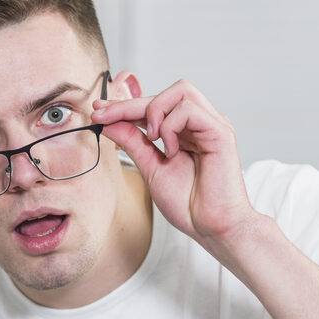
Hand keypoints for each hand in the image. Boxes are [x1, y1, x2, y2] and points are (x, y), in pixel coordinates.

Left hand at [91, 80, 256, 246]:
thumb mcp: (151, 168)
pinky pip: (189, 109)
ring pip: (180, 90)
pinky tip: (171, 150)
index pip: (154, 107)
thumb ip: (133, 143)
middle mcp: (199, 124)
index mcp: (185, 132)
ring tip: (153, 140)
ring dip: (156, 112)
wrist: (211, 227)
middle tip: (105, 116)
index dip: (125, 106)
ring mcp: (211, 125)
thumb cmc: (188, 205)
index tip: (98, 111)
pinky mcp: (220, 131)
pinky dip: (172, 127)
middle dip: (130, 104)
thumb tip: (109, 123)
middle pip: (164, 93)